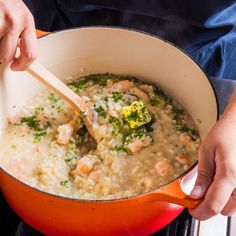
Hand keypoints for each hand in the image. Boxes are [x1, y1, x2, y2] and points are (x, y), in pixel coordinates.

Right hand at [0, 0, 36, 69]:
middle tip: (0, 46)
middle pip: (7, 55)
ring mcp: (0, 19)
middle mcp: (15, 21)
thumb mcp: (19, 16)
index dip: (23, 65)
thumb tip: (18, 56)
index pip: (31, 54)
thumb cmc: (5, 1)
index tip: (16, 67)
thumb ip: (22, 35)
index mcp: (27, 21)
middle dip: (2, 55)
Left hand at [189, 87, 235, 219]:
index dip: (200, 212)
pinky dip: (227, 194)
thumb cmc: (225, 134)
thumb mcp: (207, 152)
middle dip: (208, 205)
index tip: (191, 210)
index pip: (213, 206)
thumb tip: (195, 195)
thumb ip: (203, 176)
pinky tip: (220, 182)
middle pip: (224, 209)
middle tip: (197, 193)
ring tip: (209, 183)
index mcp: (229, 175)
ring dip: (219, 200)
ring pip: (232, 205)